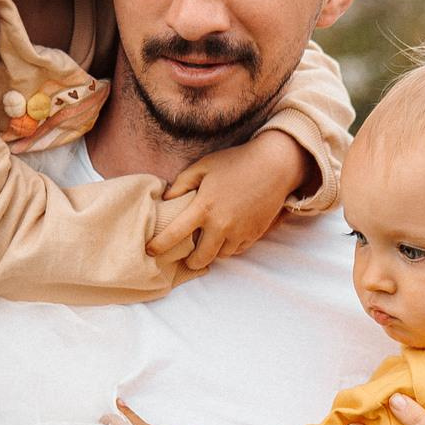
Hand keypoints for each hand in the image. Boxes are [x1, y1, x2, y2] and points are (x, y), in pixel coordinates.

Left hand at [147, 131, 305, 273]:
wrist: (274, 166)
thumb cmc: (236, 162)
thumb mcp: (204, 166)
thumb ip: (182, 183)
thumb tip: (166, 199)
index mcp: (203, 207)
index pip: (174, 234)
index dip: (159, 245)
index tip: (151, 251)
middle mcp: (221, 225)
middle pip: (201, 258)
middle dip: (191, 262)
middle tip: (187, 258)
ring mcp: (239, 232)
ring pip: (221, 256)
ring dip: (213, 252)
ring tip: (210, 243)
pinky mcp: (254, 234)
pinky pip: (238, 249)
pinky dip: (230, 247)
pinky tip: (227, 236)